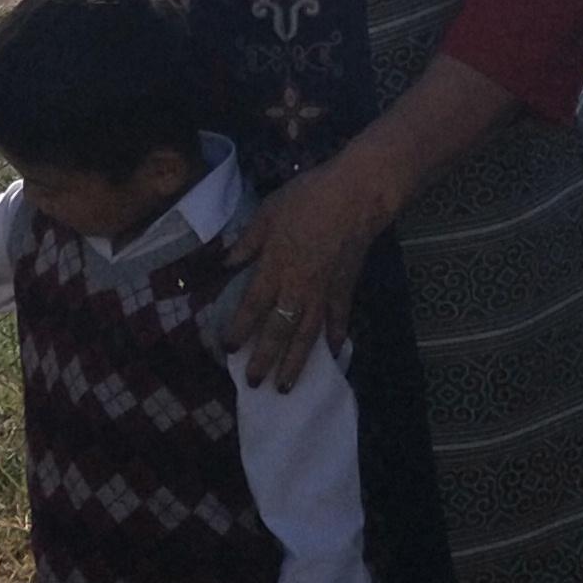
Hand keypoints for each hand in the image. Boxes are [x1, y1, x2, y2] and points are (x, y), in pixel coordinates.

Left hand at [219, 157, 388, 389]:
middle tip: (253, 383)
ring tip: (286, 386)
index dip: (238, 330)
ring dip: (295, 363)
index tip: (227, 348)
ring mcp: (324, 292)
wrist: (356, 195)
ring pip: (307, 335)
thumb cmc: (308, 198)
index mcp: (275, 267)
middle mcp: (297, 287)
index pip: (252, 307)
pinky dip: (335, 338)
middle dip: (264, 359)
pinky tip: (332, 354)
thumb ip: (247, 241)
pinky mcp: (346, 289)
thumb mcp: (267, 212)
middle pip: (278, 331)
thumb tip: (227, 263)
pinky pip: (338, 320)